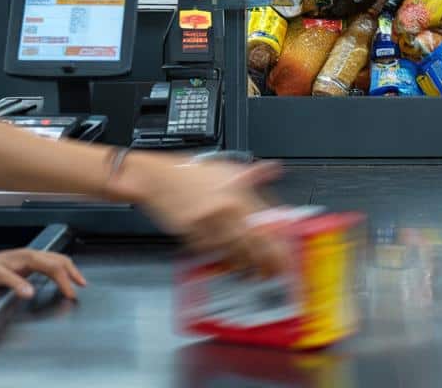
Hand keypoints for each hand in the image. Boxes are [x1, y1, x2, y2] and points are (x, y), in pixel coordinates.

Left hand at [0, 248, 85, 299]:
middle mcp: (31, 255)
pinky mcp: (27, 264)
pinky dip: (60, 270)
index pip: (54, 268)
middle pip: (59, 260)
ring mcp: (29, 258)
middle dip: (73, 272)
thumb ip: (15, 284)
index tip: (71, 295)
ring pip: (56, 260)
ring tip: (77, 281)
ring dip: (69, 269)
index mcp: (27, 257)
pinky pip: (49, 264)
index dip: (65, 281)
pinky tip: (59, 278)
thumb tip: (31, 293)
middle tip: (82, 286)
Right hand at [137, 157, 290, 276]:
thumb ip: (254, 174)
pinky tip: (224, 262)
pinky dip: (218, 258)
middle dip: (264, 263)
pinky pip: (208, 251)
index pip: (266, 225)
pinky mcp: (190, 232)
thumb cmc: (191, 173)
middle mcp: (226, 209)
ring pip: (231, 251)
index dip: (278, 246)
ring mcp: (207, 222)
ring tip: (249, 272)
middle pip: (252, 244)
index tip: (284, 258)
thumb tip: (274, 170)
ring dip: (243, 265)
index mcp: (238, 193)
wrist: (157, 178)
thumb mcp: (228, 168)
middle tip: (270, 273)